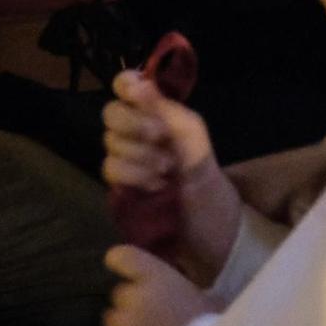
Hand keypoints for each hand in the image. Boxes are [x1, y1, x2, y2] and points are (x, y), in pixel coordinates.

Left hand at [95, 245, 216, 325]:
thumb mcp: (206, 298)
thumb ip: (182, 292)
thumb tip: (182, 296)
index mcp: (154, 274)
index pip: (121, 257)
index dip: (121, 265)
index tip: (127, 273)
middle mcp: (132, 294)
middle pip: (119, 295)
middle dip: (132, 306)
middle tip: (153, 321)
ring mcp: (122, 323)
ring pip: (112, 320)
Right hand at [103, 69, 240, 285]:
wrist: (215, 244)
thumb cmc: (213, 194)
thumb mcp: (201, 152)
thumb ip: (174, 117)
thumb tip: (139, 82)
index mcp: (163, 119)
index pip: (130, 87)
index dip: (127, 84)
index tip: (134, 92)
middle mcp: (141, 136)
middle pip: (112, 114)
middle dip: (134, 126)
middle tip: (160, 140)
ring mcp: (129, 162)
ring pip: (110, 144)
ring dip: (138, 157)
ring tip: (165, 174)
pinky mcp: (121, 188)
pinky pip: (110, 171)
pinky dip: (132, 177)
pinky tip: (153, 188)